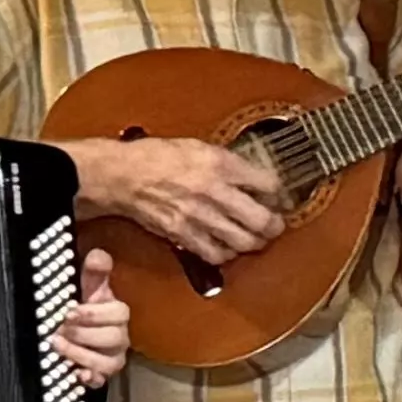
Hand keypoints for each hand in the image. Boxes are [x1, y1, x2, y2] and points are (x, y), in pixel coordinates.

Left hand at [54, 248, 135, 388]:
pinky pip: (100, 381)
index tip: (71, 311)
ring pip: (107, 362)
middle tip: (60, 328)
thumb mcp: (90, 290)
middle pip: (114, 338)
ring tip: (57, 345)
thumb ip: (95, 273)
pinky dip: (89, 378)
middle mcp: (120, 338)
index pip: (119, 313)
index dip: (95, 313)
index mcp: (118, 316)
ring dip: (80, 354)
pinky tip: (76, 373)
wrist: (86, 337)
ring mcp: (112, 359)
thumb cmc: (88, 311)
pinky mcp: (102, 375)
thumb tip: (98, 255)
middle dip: (84, 333)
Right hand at [87, 135, 287, 261]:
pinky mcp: (183, 234)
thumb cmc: (157, 157)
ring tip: (254, 238)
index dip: (278, 194)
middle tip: (275, 225)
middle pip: (261, 219)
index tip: (278, 198)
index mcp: (219, 163)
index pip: (267, 184)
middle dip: (274, 226)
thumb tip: (253, 177)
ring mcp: (198, 215)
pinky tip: (227, 247)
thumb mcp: (199, 147)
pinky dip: (226, 254)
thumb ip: (229, 163)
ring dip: (254, 243)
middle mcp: (213, 190)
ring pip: (243, 241)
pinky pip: (215, 254)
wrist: (123, 175)